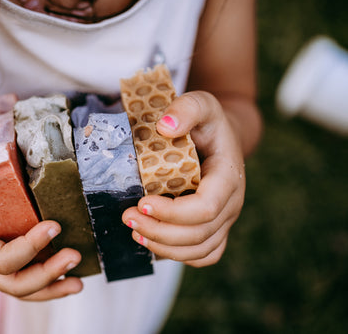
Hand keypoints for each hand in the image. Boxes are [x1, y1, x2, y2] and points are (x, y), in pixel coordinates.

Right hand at [0, 154, 82, 299]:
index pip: (0, 259)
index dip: (28, 249)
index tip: (54, 226)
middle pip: (15, 283)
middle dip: (46, 274)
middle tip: (74, 256)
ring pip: (25, 289)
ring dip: (53, 286)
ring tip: (77, 282)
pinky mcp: (12, 262)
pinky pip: (31, 280)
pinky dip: (52, 282)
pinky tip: (72, 279)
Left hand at [122, 91, 245, 266]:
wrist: (221, 138)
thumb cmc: (208, 122)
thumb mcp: (202, 103)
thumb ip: (187, 108)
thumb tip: (166, 126)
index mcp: (228, 177)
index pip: (205, 208)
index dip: (173, 213)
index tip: (141, 203)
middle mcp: (231, 204)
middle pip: (199, 234)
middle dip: (160, 231)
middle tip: (127, 218)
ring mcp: (225, 220)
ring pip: (199, 250)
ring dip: (163, 246)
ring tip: (134, 232)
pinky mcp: (215, 229)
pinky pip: (203, 255)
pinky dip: (177, 255)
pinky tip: (152, 242)